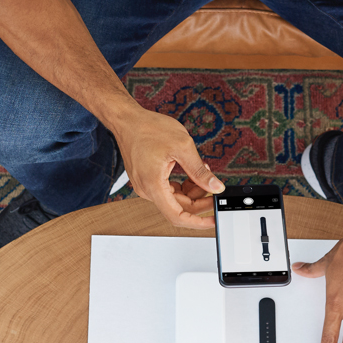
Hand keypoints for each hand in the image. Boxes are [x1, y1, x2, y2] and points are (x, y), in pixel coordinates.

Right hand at [114, 106, 224, 227]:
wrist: (127, 120)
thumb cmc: (148, 128)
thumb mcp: (183, 147)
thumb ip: (199, 171)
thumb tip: (216, 186)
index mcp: (153, 185)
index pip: (177, 216)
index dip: (197, 222)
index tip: (212, 221)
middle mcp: (147, 190)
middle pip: (179, 207)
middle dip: (200, 200)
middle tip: (215, 189)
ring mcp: (146, 186)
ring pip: (175, 198)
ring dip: (192, 190)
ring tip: (203, 171)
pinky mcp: (147, 180)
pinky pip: (168, 190)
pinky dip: (183, 184)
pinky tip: (193, 171)